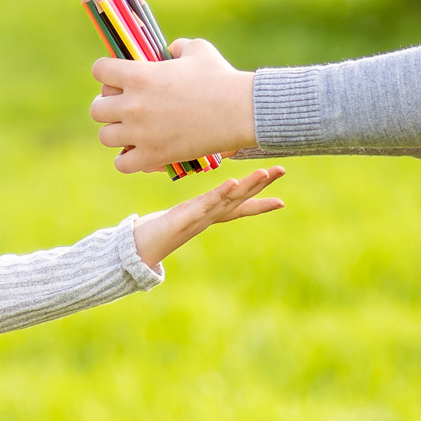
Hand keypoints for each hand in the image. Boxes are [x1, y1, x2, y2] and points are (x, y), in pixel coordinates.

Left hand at [92, 39, 255, 173]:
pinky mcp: (153, 156)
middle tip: (126, 107)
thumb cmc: (221, 77)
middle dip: (109, 106)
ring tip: (133, 131)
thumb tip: (168, 51)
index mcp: (138, 75)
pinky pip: (122, 164)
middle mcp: (133, 105)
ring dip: (117, 133)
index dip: (107, 73)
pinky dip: (128, 159)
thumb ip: (176, 47)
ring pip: (106, 137)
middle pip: (97, 109)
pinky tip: (141, 151)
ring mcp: (140, 133)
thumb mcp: (197, 50)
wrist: (241, 111)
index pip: (100, 71)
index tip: (118, 77)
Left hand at [132, 166, 286, 267]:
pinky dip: (221, 194)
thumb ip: (188, 211)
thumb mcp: (176, 216)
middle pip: (240, 199)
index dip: (260, 204)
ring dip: (248, 186)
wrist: (138, 251)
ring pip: (229, 200)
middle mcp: (208, 217)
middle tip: (282, 169)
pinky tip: (234, 183)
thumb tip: (196, 205)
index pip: (239, 207)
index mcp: (208, 214)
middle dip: (261, 185)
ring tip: (265, 173)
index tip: (282, 201)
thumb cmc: (155, 231)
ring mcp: (199, 218)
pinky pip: (207, 204)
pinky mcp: (186, 218)